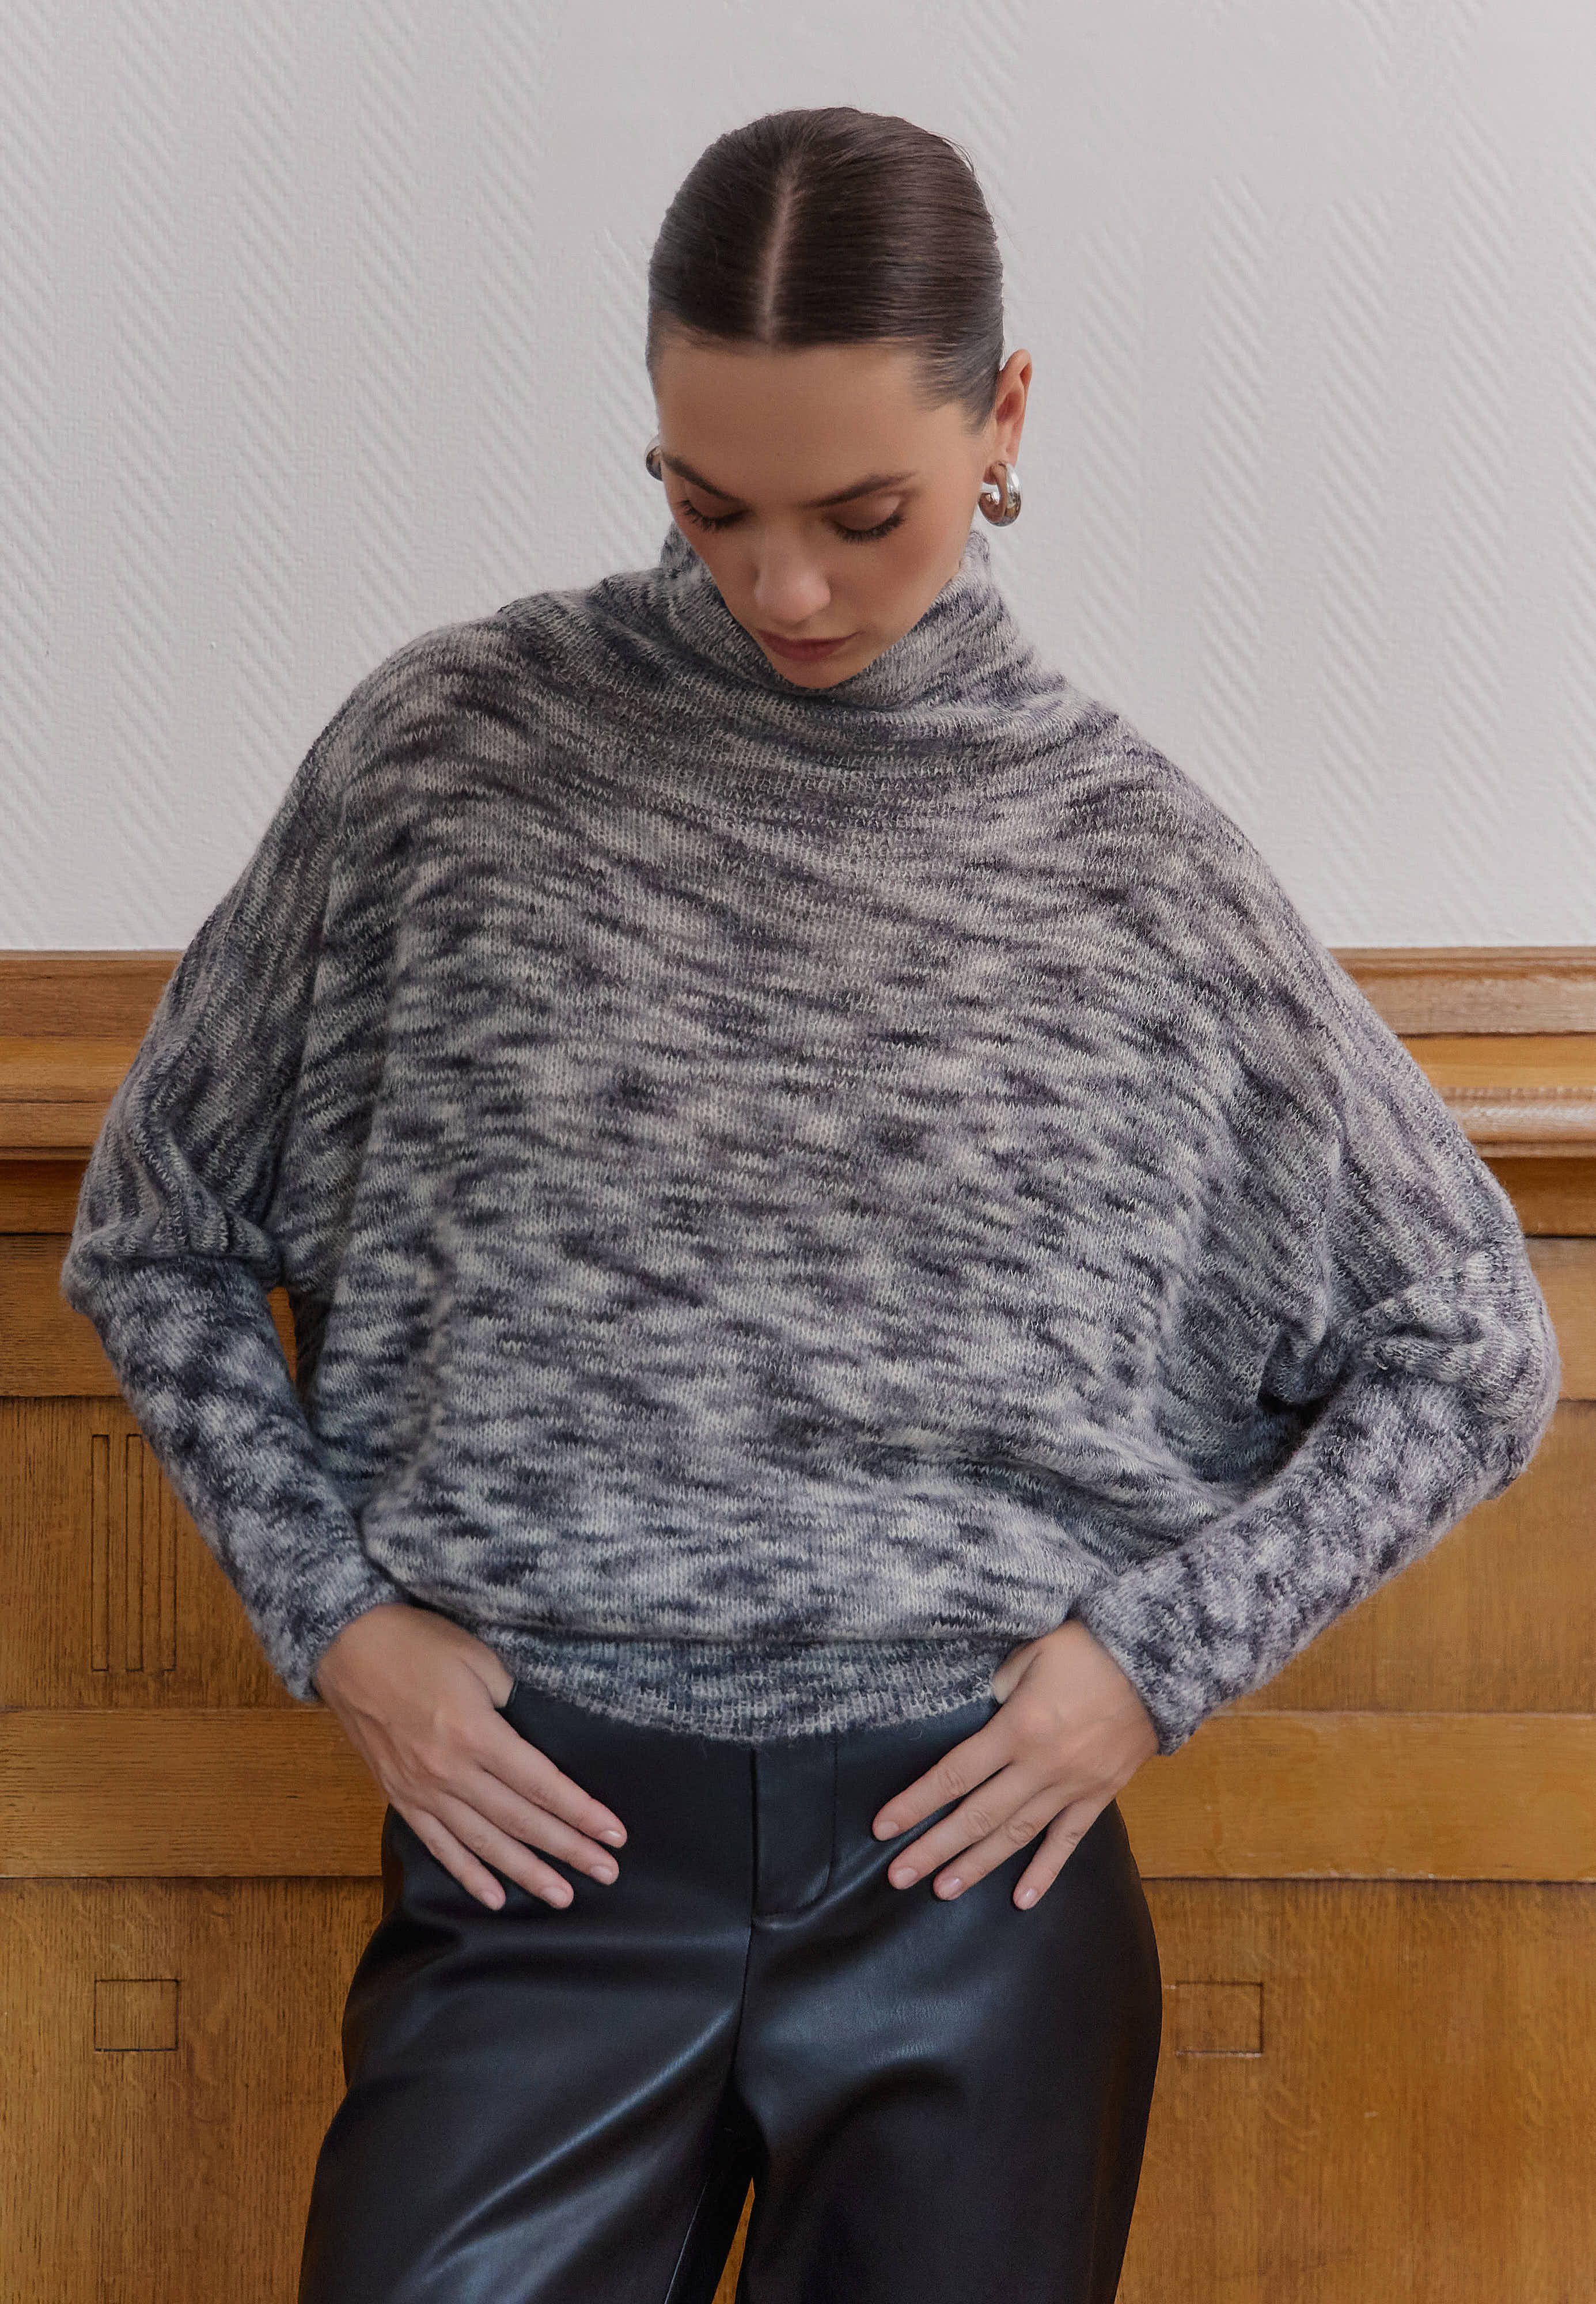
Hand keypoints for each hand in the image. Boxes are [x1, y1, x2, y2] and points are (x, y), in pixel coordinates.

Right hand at [312, 1601, 626, 1912]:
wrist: (347, 1647)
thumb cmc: (417, 1643)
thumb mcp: (478, 1657)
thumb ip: (511, 1700)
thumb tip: (534, 1735)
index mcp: (475, 1733)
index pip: (541, 1783)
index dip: (581, 1812)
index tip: (614, 1834)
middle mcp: (450, 1771)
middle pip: (520, 1819)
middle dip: (568, 1848)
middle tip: (606, 1873)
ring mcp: (422, 1789)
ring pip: (483, 1842)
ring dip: (525, 1872)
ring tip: (563, 1896)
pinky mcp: (399, 1796)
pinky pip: (439, 1845)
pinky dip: (467, 1874)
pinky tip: (493, 1897)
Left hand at [870, 1619, 1158, 1909]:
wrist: (1161, 1662)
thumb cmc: (1090, 1647)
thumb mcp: (1034, 1650)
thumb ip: (1001, 1686)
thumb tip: (986, 1712)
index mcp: (1018, 1728)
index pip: (954, 1774)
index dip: (916, 1802)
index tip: (883, 1827)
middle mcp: (1041, 1766)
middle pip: (977, 1816)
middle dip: (934, 1847)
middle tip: (899, 1876)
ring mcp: (1073, 1786)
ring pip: (1016, 1835)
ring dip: (977, 1865)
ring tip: (942, 1890)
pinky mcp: (1100, 1794)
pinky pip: (1067, 1841)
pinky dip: (1045, 1872)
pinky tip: (1022, 1901)